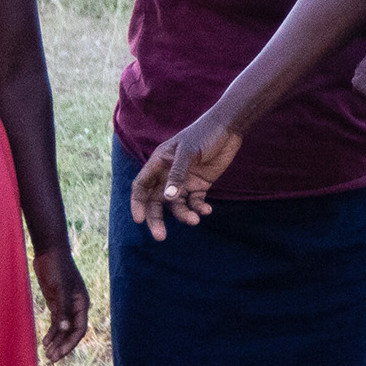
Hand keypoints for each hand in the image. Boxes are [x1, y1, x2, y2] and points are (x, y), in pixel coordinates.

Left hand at [35, 244, 91, 361]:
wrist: (49, 252)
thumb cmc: (57, 268)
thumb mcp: (59, 289)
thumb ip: (63, 309)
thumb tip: (64, 329)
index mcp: (82, 304)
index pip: (79, 330)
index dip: (70, 343)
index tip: (59, 354)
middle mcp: (76, 307)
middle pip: (71, 332)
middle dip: (62, 346)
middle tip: (51, 359)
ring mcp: (66, 305)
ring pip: (63, 329)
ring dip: (56, 342)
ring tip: (47, 355)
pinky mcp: (56, 303)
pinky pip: (56, 322)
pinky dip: (51, 332)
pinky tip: (45, 342)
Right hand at [129, 116, 244, 239]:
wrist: (228, 128)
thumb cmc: (203, 134)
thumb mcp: (188, 153)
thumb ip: (177, 175)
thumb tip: (167, 198)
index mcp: (159, 164)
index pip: (142, 186)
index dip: (138, 203)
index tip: (139, 219)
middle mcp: (168, 175)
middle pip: (156, 201)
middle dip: (156, 219)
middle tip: (160, 236)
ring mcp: (184, 181)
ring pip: (177, 205)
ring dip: (184, 215)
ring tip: (195, 220)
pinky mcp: (200, 185)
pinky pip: (195, 203)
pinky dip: (199, 209)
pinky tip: (207, 210)